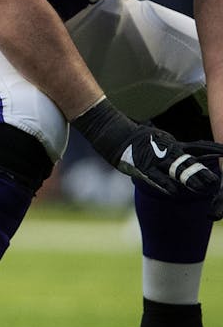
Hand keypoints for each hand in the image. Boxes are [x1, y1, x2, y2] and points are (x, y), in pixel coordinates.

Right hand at [73, 98, 222, 211]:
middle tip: (215, 181)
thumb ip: (172, 147)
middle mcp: (166, 152)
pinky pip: (155, 178)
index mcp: (172, 145)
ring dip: (188, 181)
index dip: (212, 151)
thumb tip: (187, 153)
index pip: (197, 148)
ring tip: (202, 189)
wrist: (114, 135)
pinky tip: (174, 192)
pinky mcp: (141, 168)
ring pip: (175, 172)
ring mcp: (154, 160)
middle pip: (188, 164)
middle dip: (202, 173)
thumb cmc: (136, 138)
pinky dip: (164, 185)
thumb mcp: (159, 138)